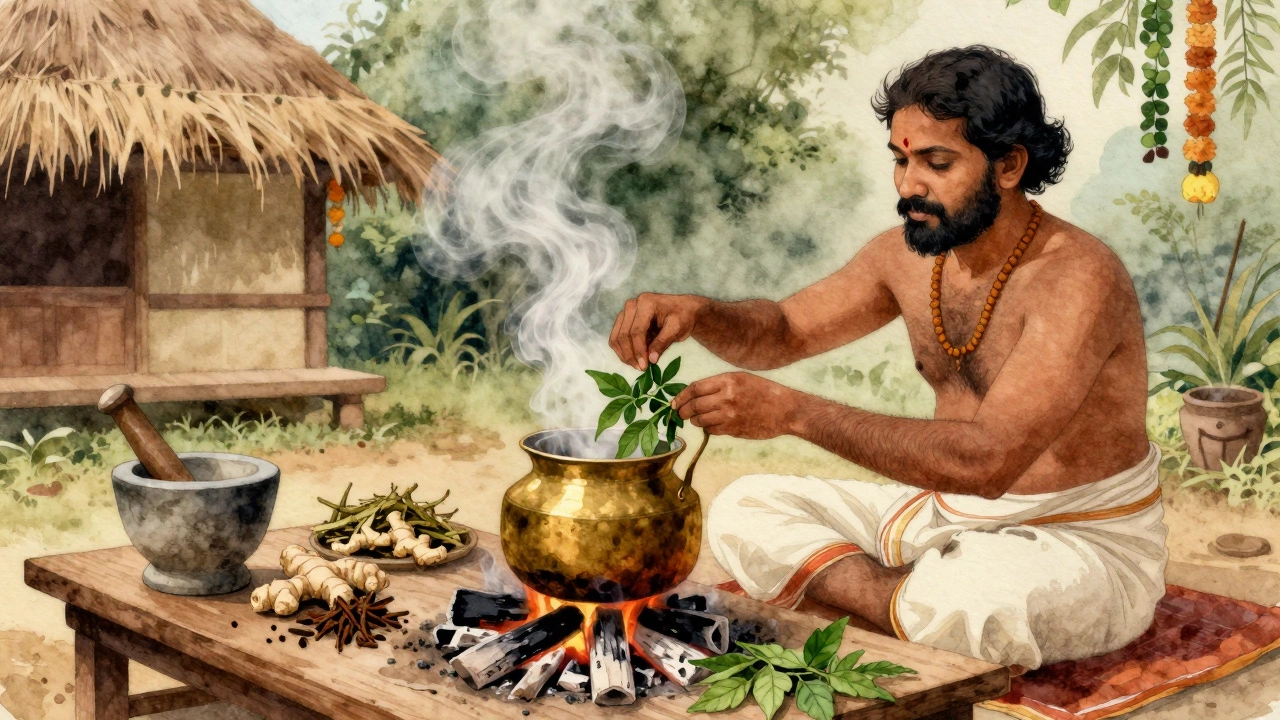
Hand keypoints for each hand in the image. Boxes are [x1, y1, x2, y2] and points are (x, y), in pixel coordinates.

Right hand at [609, 293, 706, 369]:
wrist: (683, 309)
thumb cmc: (683, 316)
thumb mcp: (677, 328)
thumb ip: (663, 342)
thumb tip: (651, 359)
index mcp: (646, 303)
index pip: (637, 331)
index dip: (639, 350)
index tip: (644, 366)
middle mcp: (632, 305)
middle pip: (623, 334)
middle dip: (630, 354)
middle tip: (641, 368)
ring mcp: (626, 311)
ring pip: (616, 337)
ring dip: (624, 354)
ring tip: (636, 365)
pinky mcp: (624, 319)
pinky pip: (616, 337)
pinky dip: (622, 350)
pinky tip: (633, 359)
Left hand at [670, 372, 803, 438]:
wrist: (786, 409)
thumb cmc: (765, 391)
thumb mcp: (742, 379)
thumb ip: (719, 384)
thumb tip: (696, 394)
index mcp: (728, 381)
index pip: (695, 388)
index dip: (681, 396)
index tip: (675, 401)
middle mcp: (726, 397)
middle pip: (694, 406)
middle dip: (683, 411)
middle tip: (680, 413)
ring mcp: (730, 415)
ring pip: (700, 420)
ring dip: (695, 421)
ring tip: (696, 419)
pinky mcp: (734, 429)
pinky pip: (712, 430)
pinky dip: (708, 429)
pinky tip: (712, 425)